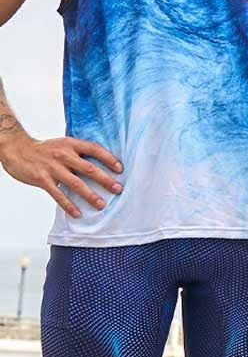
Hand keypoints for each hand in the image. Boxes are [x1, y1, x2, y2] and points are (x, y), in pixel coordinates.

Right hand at [0, 131, 122, 216]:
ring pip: (75, 183)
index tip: (120, 169)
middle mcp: (64, 155)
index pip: (94, 149)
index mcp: (71, 144)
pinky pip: (58, 195)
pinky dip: (68, 205)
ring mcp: (53, 168)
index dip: (108, 158)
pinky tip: (77, 213)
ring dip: (90, 195)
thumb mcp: (64, 144)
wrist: (19, 150)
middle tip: (118, 189)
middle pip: (89, 168)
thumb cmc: (46, 149)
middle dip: (105, 179)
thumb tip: (101, 163)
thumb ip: (79, 152)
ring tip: (101, 204)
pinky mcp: (43, 179)